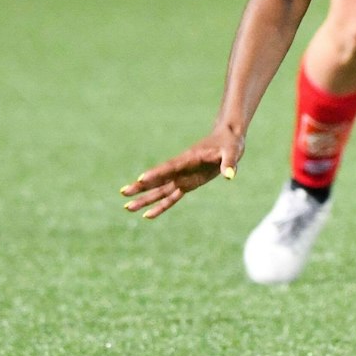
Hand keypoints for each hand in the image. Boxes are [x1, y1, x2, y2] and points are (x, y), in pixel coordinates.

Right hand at [121, 128, 243, 219]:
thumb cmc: (230, 144)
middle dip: (142, 186)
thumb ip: (229, 163)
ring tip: (127, 207)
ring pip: (160, 190)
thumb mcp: (232, 151)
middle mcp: (182, 168)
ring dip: (144, 198)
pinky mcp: (187, 184)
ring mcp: (182, 177)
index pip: (170, 166)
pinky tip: (147, 215)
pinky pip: (171, 197)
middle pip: (158, 179)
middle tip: (124, 192)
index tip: (142, 178)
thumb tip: (229, 176)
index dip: (157, 173)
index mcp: (190, 158)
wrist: (228, 140)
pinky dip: (160, 206)